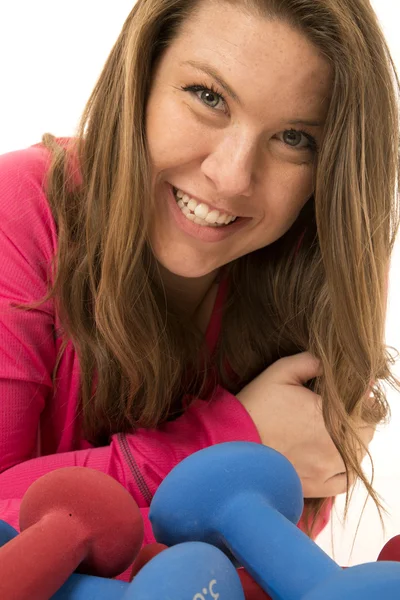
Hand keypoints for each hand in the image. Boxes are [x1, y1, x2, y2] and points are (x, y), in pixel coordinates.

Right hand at [236, 351, 374, 497]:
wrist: (232, 443)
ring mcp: (326, 469)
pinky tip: (331, 456)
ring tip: (331, 431)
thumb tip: (328, 362)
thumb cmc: (256, 407)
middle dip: (355, 418)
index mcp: (329, 415)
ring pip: (357, 454)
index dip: (359, 397)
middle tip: (333, 409)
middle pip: (365, 430)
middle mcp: (334, 445)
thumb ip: (310, 362)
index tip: (346, 393)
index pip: (365, 407)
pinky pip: (344, 481)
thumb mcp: (280, 372)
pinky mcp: (316, 487)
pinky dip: (343, 468)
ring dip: (351, 441)